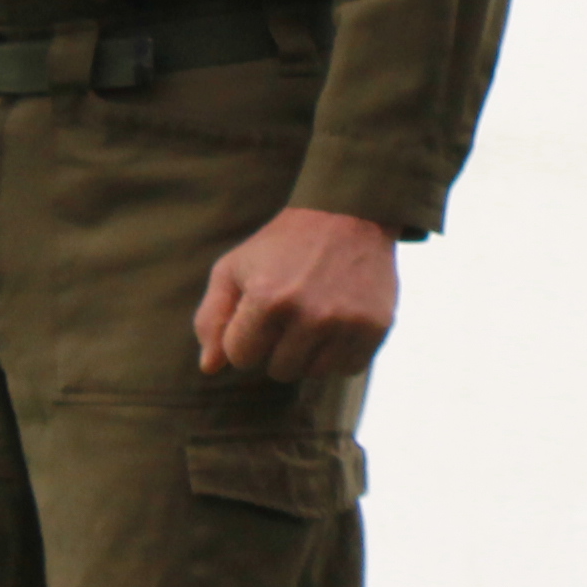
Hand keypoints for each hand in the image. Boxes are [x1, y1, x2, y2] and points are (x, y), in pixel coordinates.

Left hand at [195, 207, 400, 381]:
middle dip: (279, 346)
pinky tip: (340, 322)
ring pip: (314, 372)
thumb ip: (211, 318)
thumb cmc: (282, 245)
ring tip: (317, 314)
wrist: (349, 214)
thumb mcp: (234, 267)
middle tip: (292, 310)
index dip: (246, 336)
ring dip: (310, 352)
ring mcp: (346, 322)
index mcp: (266, 299)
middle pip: (279, 370)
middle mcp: (308, 315)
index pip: (240, 357)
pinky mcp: (376, 326)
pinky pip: (349, 367)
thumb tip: (210, 368)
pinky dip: (341, 353)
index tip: (260, 311)